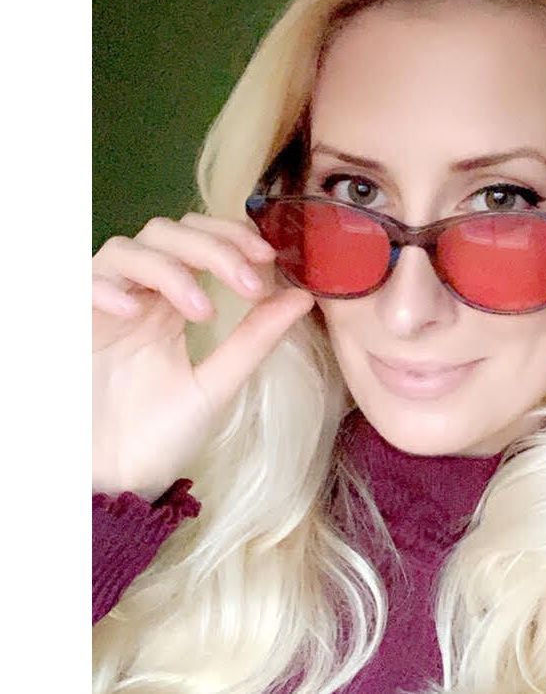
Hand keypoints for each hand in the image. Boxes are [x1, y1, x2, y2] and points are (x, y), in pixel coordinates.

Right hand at [92, 213, 313, 500]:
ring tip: (204, 312)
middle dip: (212, 246)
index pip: (199, 240)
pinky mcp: (72, 327)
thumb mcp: (218, 384)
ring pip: (127, 250)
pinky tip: (136, 313)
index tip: (268, 256)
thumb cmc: (162, 434)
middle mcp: (139, 297)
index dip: (231, 236)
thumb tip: (303, 296)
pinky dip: (108, 288)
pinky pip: (81, 285)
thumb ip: (255, 338)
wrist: (115, 483)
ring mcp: (104, 309)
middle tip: (248, 281)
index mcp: (173, 304)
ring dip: (172, 269)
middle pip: (166, 233)